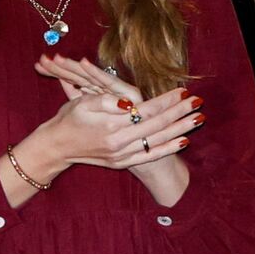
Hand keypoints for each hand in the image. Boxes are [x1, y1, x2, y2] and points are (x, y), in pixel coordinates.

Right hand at [31, 55, 202, 170]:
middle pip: (157, 125)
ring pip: (157, 141)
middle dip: (180, 113)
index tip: (183, 91)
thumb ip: (107, 101)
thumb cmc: (69, 118)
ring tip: (198, 118)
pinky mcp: (121, 163)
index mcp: (110, 125)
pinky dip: (168, 149)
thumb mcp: (82, 102)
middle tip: (199, 102)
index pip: (147, 111)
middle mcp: (119, 142)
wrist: (56, 146)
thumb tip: (129, 102)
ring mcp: (121, 155)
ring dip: (180, 129)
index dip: (167, 101)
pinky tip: (184, 141)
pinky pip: (150, 156)